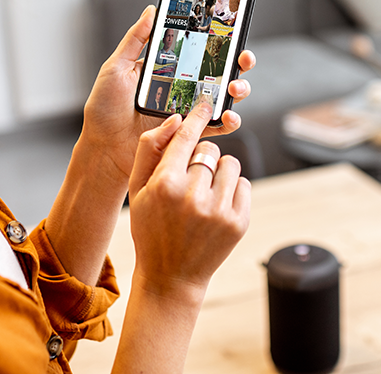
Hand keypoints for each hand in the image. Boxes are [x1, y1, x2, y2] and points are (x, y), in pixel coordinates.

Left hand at [77, 5, 256, 180]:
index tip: (231, 31)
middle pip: (220, 71)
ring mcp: (188, 111)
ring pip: (224, 98)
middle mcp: (183, 88)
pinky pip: (216, 127)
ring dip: (238, 90)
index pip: (200, 50)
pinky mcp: (190, 134)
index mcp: (168, 69)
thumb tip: (152, 10)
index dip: (220, 40)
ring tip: (235, 88)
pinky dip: (229, 122)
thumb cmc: (104, 109)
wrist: (102, 148)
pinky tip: (228, 116)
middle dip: (239, 63)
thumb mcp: (116, 67)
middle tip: (243, 58)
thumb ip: (135, 39)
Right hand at [127, 102, 250, 296]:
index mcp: (165, 184)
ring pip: (230, 164)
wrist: (170, 277)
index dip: (197, 116)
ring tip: (204, 194)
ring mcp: (219, 210)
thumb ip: (149, 150)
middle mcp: (194, 196)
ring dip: (219, 172)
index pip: (186, 137)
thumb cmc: (150, 228)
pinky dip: (232, 189)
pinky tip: (216, 206)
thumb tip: (176, 120)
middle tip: (190, 180)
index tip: (205, 103)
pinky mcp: (239, 222)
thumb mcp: (136, 190)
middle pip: (209, 149)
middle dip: (201, 158)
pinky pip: (244, 184)